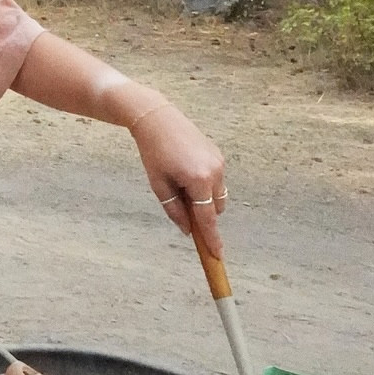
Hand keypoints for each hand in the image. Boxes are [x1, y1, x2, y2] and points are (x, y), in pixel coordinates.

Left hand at [130, 103, 226, 254]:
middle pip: (214, 209)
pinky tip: (185, 170)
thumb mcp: (159, 185)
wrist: (158, 118)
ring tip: (178, 181)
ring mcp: (219, 163)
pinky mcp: (219, 155)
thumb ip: (174, 210)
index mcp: (199, 181)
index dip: (212, 239)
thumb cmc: (154, 152)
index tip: (217, 256)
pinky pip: (216, 181)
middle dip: (201, 213)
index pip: (208, 218)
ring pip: (217, 195)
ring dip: (203, 199)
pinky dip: (205, 185)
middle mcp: (215, 172)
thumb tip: (188, 231)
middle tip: (178, 201)